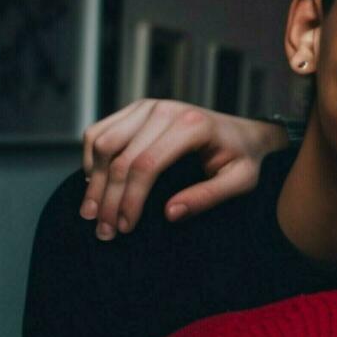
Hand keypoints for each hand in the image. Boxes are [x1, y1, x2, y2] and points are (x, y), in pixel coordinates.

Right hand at [80, 100, 288, 238]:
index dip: (130, 199)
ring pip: (103, 143)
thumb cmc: (244, 159)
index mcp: (192, 126)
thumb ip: (208, 197)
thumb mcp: (241, 181)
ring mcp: (148, 106)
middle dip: (108, 198)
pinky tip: (96, 185)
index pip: (146, 165)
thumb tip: (170, 213)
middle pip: (120, 157)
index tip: (125, 228)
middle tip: (103, 231)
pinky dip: (92, 159)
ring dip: (94, 181)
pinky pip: (100, 131)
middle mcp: (165, 110)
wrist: (245, 133)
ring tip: (92, 213)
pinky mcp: (137, 109)